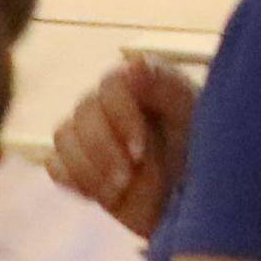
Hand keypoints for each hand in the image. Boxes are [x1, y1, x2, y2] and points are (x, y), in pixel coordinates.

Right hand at [48, 53, 194, 237]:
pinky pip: (55, 164)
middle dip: (103, 149)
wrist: (199, 195)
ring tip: (121, 188)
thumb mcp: (194, 118)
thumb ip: (167, 89)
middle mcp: (110, 101)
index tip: (139, 151)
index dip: (121, 117)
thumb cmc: (205, 147)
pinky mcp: (76, 161)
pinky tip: (105, 193)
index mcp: (142, 82)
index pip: (112, 84)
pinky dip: (77, 180)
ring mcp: (89, 130)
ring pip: (64, 137)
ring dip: (89, 167)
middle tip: (128, 176)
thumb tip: (134, 66)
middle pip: (83, 112)